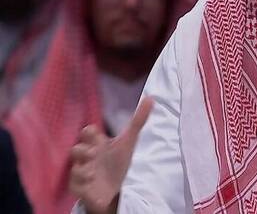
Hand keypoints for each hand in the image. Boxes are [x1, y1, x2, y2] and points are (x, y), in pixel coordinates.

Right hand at [69, 98, 153, 213]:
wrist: (113, 189)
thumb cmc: (117, 161)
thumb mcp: (128, 142)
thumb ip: (138, 121)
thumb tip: (151, 98)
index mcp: (96, 144)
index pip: (87, 132)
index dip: (89, 132)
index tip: (97, 135)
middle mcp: (85, 157)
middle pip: (76, 149)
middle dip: (83, 150)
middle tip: (95, 152)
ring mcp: (80, 171)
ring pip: (74, 167)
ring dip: (83, 167)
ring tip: (94, 171)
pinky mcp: (78, 187)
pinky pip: (74, 184)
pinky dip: (82, 182)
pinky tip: (91, 181)